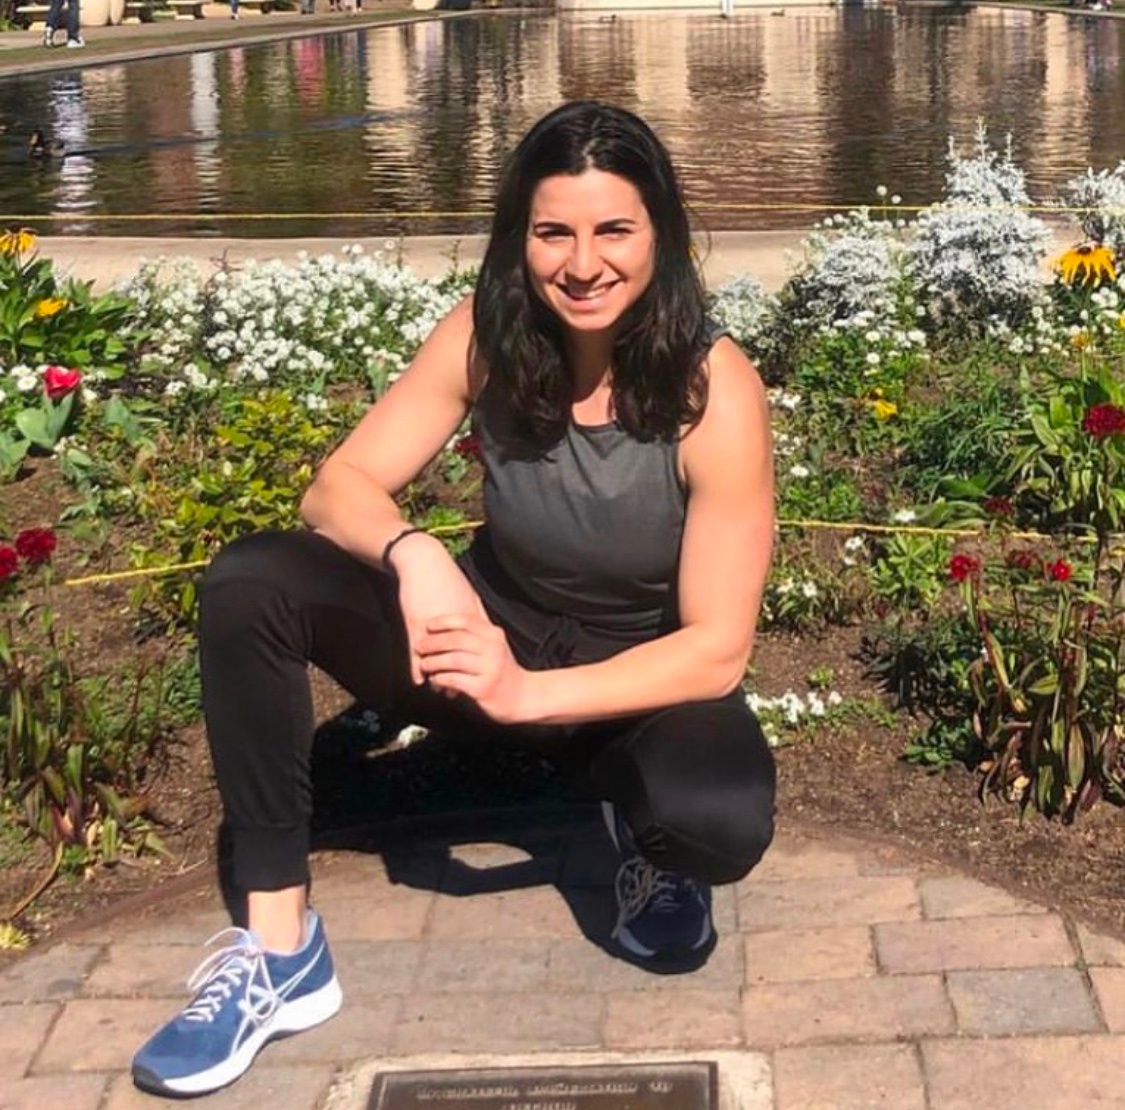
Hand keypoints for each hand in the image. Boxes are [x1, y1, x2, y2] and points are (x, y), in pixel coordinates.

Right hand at [391, 534, 487, 685]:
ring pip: (437, 656)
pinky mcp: (415, 622)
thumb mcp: (467, 594)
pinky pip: (416, 649)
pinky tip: (420, 680)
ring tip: (444, 692)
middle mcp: (453, 624)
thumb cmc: (445, 577)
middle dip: (461, 675)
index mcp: (468, 617)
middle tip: (466, 693)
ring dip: (439, 675)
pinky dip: (418, 666)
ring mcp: (433, 625)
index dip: (478, 665)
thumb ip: (476, 614)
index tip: (484, 679)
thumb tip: (485, 629)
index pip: (475, 647)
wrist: (422, 561)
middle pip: (459, 656)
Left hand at [415, 612, 531, 723]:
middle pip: (456, 640)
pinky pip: (454, 680)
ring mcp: (489, 669)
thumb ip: (479, 632)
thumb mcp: (495, 646)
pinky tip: (435, 679)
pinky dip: (440, 678)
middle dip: (433, 642)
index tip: (428, 626)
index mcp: (494, 635)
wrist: (522, 696)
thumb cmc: (503, 670)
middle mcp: (493, 649)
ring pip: (452, 660)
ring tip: (425, 664)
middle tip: (420, 646)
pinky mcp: (483, 688)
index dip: (443, 622)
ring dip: (433, 662)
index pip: (465, 621)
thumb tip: (456, 615)